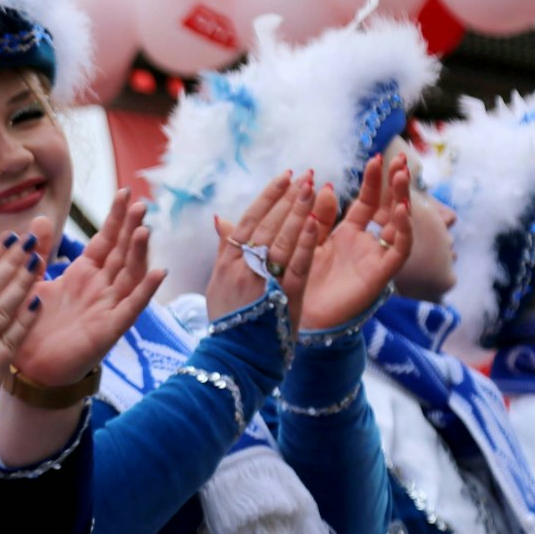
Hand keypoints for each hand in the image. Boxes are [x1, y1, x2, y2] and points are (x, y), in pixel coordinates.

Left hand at [11, 192, 165, 386]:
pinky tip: (159, 273)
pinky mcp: (110, 329)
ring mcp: (109, 307)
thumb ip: (38, 252)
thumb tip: (41, 218)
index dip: (115, 218)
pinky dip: (146, 291)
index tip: (124, 192)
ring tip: (145, 230)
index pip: (105, 240)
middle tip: (140, 204)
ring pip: (131, 275)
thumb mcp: (31, 282)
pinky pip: (132, 307)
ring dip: (140, 254)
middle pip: (122, 253)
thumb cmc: (32, 327)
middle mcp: (101, 288)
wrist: (28, 368)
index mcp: (84, 274)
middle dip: (131, 228)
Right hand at [208, 171, 323, 326]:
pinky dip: (305, 243)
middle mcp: (243, 267)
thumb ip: (223, 250)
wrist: (233, 358)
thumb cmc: (227, 321)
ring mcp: (262, 281)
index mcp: (227, 262)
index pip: (248, 220)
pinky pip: (296, 265)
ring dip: (298, 211)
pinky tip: (316, 222)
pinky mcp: (283, 297)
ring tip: (313, 189)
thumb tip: (219, 219)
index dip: (268, 196)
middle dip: (288, 197)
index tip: (285, 177)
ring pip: (281, 239)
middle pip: (266, 224)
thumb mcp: (218, 283)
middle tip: (305, 175)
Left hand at [295, 153, 412, 330]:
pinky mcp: (380, 275)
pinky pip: (399, 251)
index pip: (367, 201)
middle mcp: (367, 244)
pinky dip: (403, 230)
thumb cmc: (300, 280)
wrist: (298, 317)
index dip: (373, 181)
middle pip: (387, 208)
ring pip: (399, 225)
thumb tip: (322, 185)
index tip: (376, 157)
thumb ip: (316, 216)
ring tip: (401, 176)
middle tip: (400, 159)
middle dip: (395, 184)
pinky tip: (400, 211)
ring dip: (401, 200)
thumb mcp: (307, 241)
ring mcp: (375, 258)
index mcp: (348, 234)